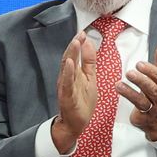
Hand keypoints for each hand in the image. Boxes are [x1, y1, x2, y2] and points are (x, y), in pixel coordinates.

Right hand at [52, 32, 96, 152]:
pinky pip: (66, 84)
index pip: (75, 54)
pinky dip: (68, 74)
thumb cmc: (82, 102)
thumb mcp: (90, 78)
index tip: (83, 32)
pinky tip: (70, 64)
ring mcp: (66, 87)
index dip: (78, 43)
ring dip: (71, 55)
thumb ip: (89, 61)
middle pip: (69, 58)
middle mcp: (67, 78)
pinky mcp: (66, 97)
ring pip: (67, 68)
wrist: (76, 124)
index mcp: (74, 73)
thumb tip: (89, 43)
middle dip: (74, 45)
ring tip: (75, 43)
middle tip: (79, 34)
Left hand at [117, 42, 156, 141]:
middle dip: (141, 80)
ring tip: (119, 84)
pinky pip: (136, 112)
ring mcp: (152, 110)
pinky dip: (128, 103)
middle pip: (152, 89)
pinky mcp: (143, 119)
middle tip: (130, 72)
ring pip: (142, 101)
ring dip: (130, 92)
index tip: (139, 64)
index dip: (151, 70)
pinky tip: (120, 92)